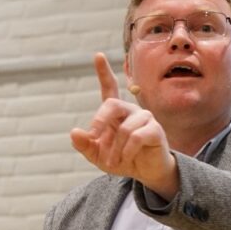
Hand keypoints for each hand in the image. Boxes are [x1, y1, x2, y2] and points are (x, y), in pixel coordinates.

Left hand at [70, 53, 179, 198]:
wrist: (147, 174)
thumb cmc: (122, 160)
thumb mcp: (98, 156)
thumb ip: (85, 145)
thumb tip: (74, 133)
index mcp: (116, 113)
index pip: (110, 88)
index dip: (103, 72)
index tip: (98, 55)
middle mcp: (131, 111)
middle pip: (112, 104)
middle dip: (99, 120)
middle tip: (93, 137)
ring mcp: (145, 118)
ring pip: (124, 128)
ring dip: (115, 149)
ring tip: (113, 162)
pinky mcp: (155, 130)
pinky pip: (136, 137)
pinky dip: (127, 152)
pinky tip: (126, 160)